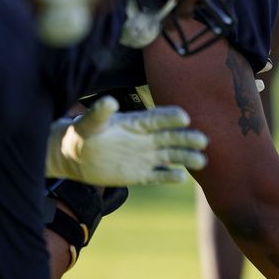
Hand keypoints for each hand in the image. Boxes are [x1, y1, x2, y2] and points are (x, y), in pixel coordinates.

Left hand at [46, 96, 208, 185]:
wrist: (75, 157)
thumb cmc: (82, 134)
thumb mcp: (88, 123)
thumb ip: (99, 113)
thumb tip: (108, 101)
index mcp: (136, 123)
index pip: (157, 119)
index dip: (170, 117)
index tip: (184, 117)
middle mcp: (146, 139)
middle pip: (171, 138)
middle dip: (187, 138)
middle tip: (202, 140)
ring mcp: (145, 157)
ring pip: (171, 156)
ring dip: (186, 158)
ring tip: (201, 161)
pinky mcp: (141, 174)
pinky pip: (158, 175)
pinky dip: (169, 177)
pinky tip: (181, 177)